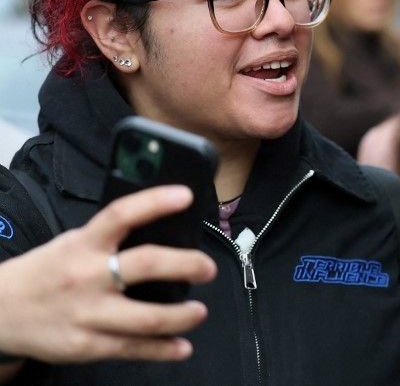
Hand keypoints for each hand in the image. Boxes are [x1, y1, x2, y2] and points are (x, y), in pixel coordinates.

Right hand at [0, 185, 216, 364]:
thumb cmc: (46, 272)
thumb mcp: (72, 243)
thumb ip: (111, 238)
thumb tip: (163, 228)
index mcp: (83, 244)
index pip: (121, 215)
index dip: (155, 202)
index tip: (186, 196)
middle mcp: (87, 277)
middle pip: (146, 265)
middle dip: (187, 265)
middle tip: (208, 268)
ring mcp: (87, 314)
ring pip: (147, 317)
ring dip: (182, 316)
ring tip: (199, 311)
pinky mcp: (86, 345)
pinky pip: (132, 348)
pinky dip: (163, 349)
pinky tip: (181, 346)